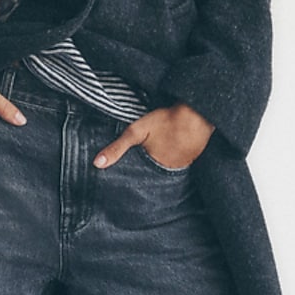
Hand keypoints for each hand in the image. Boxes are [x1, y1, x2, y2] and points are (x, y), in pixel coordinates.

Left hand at [93, 103, 213, 170]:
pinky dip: (175, 157)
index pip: (142, 180)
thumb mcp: (136, 132)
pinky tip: (172, 148)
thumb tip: (97, 163)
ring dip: (163, 164)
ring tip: (158, 155)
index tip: (131, 176)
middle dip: (149, 172)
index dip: (136, 177)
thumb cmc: (166, 121)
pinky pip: (181, 161)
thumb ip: (117, 148)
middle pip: (156, 176)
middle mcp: (172, 171)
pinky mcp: (194, 156)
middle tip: (145, 162)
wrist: (197, 113)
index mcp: (156, 169)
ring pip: (169, 169)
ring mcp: (185, 164)